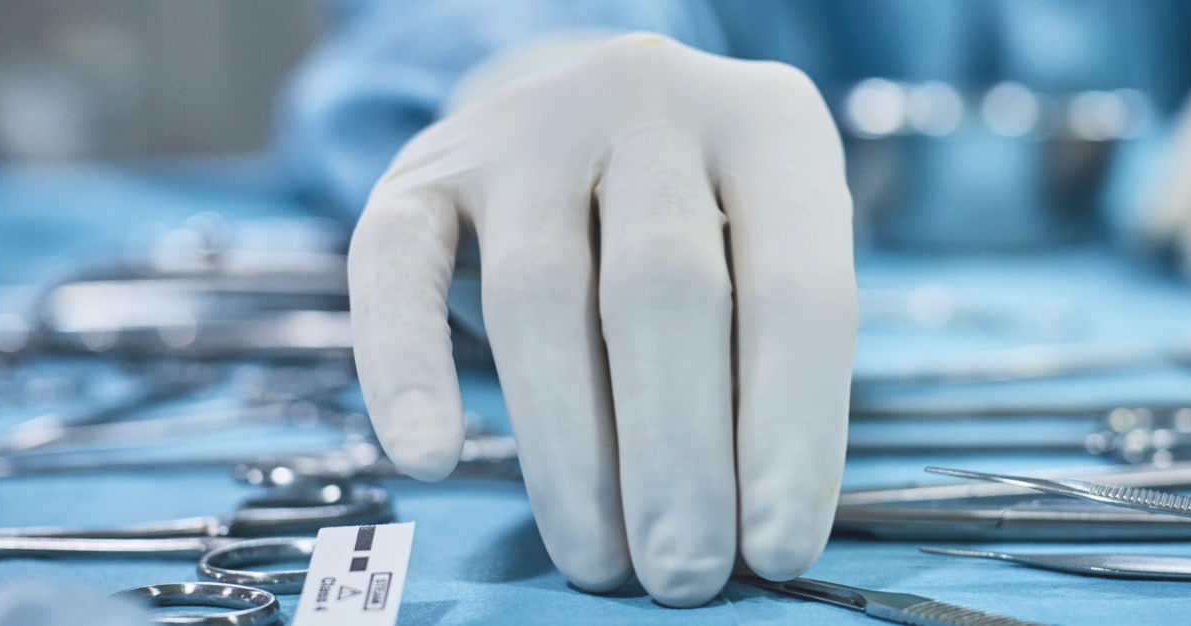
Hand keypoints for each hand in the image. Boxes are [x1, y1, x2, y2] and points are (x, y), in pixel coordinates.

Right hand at [345, 33, 854, 606]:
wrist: (598, 118)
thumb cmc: (712, 221)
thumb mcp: (775, 252)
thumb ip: (770, 362)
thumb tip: (753, 524)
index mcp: (770, 126)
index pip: (795, 289)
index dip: (791, 433)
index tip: (777, 550)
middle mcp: (651, 100)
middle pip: (662, 293)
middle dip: (677, 456)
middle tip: (683, 575)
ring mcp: (528, 126)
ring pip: (539, 296)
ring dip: (569, 451)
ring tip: (598, 558)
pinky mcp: (424, 168)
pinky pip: (395, 267)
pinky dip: (407, 368)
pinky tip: (431, 457)